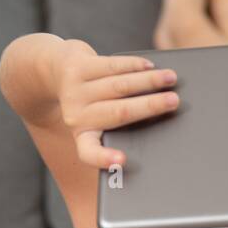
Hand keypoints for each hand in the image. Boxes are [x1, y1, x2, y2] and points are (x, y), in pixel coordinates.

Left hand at [54, 39, 179, 168]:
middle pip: (119, 112)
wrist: (53, 69)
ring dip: (149, 81)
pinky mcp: (77, 67)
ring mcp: (75, 90)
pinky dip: (135, 65)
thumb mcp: (95, 119)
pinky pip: (112, 66)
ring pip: (119, 85)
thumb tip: (158, 117)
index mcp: (82, 136)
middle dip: (150, 105)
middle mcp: (76, 116)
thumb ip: (118, 124)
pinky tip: (150, 66)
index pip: (90, 153)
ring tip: (171, 78)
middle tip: (175, 102)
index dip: (105, 158)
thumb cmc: (89, 100)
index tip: (122, 161)